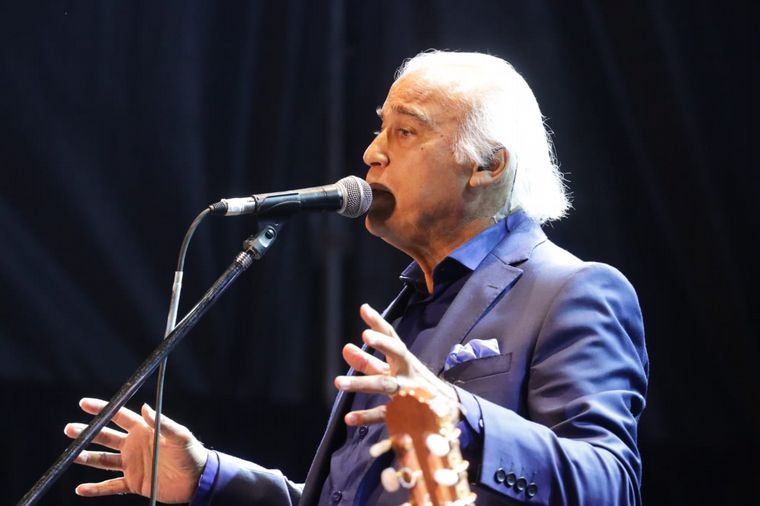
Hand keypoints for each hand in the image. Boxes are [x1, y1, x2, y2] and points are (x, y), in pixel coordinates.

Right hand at [64, 398, 207, 502]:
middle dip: (87, 433)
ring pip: (104, 460)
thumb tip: (145, 408)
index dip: (102, 409)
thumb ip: (162, 423)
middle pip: (105, 437)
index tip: (84, 404)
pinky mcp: (134, 483)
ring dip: (87, 458)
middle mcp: (134, 445)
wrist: (197, 479)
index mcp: (144, 430)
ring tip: (70, 456)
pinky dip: (95, 489)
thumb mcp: (180, 436)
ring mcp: (132, 464)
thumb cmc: (192, 453)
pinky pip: (110, 487)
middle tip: (69, 429)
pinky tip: (80, 489)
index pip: (119, 416)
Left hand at [335, 303, 456, 425]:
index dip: (378, 323)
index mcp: (403, 359)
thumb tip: (346, 348)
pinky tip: (349, 417)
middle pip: (397, 354)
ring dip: (362, 382)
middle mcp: (406, 371)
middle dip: (382, 344)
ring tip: (338, 382)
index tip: (364, 309)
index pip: (392, 337)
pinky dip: (367, 416)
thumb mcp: (391, 371)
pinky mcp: (404, 414)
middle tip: (365, 336)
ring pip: (385, 385)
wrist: (445, 410)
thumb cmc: (411, 384)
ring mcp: (407, 391)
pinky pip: (385, 414)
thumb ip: (367, 361)